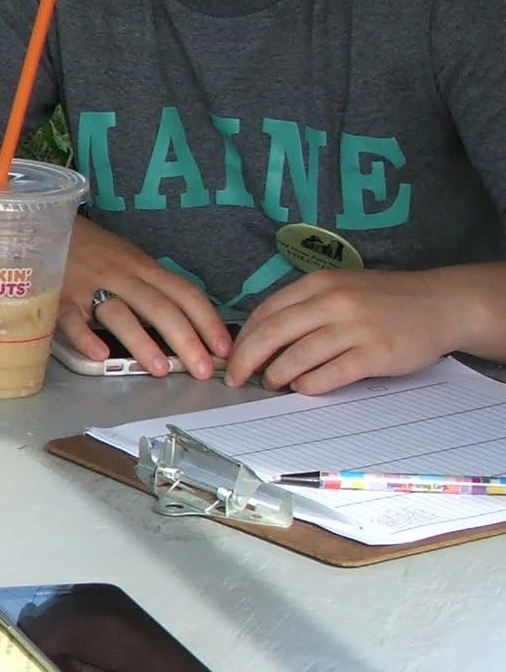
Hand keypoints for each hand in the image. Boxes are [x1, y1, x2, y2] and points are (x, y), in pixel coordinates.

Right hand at [54, 219, 231, 379]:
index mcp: (142, 266)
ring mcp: (88, 285)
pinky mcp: (58, 297)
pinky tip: (100, 355)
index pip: (184, 293)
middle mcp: (120, 274)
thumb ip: (151, 286)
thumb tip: (186, 324)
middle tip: (203, 370)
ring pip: (120, 314)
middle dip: (186, 340)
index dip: (208, 321)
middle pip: (159, 307)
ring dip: (142, 342)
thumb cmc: (90, 248)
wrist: (42, 224)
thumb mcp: (127, 258)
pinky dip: (86, 337)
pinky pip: (72, 320)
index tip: (224, 349)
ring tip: (161, 369)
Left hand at [227, 268, 455, 393]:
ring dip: (276, 375)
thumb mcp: (340, 289)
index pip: (265, 312)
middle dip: (247, 360)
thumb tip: (261, 339)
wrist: (441, 304)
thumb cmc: (384, 301)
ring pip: (297, 355)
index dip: (243, 338)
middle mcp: (333, 301)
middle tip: (235, 378)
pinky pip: (331, 373)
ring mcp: (355, 327)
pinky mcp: (375, 353)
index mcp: (318, 284)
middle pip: (272, 333)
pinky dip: (310, 384)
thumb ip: (305, 308)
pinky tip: (303, 387)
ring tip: (271, 383)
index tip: (231, 357)